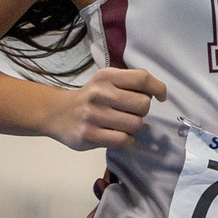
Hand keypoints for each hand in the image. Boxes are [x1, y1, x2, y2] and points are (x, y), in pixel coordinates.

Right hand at [46, 66, 166, 150]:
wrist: (57, 113)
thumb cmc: (90, 98)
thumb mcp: (105, 82)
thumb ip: (129, 83)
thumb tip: (157, 93)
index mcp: (107, 76)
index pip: (142, 78)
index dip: (158, 88)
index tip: (160, 97)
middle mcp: (100, 93)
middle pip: (143, 105)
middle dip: (141, 112)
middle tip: (130, 114)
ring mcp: (94, 115)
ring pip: (135, 125)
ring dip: (133, 128)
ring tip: (121, 126)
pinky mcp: (89, 135)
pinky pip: (123, 140)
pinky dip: (126, 141)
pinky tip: (116, 136)